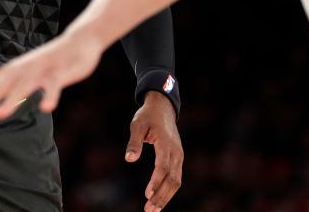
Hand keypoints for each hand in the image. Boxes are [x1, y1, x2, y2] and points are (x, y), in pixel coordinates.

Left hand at [0, 32, 102, 118]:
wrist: (78, 41)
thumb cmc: (45, 60)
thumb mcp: (16, 69)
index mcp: (12, 71)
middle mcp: (23, 69)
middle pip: (2, 85)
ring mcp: (42, 70)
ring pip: (25, 86)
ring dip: (11, 100)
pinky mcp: (60, 73)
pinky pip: (55, 85)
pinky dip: (50, 96)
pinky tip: (46, 108)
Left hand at [127, 91, 182, 211]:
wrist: (163, 108)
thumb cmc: (147, 116)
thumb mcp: (137, 125)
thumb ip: (134, 142)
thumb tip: (129, 159)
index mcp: (166, 143)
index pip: (162, 167)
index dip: (155, 182)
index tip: (146, 194)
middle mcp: (176, 152)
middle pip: (172, 179)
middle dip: (161, 196)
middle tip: (149, 209)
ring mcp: (179, 156)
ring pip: (176, 181)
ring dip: (166, 197)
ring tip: (153, 209)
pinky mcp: (178, 158)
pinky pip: (176, 178)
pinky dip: (169, 190)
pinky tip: (159, 199)